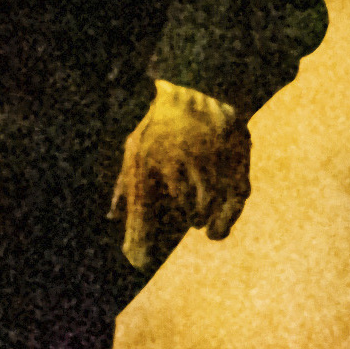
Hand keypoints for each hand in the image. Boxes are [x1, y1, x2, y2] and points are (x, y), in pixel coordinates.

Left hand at [110, 79, 250, 269]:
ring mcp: (211, 160)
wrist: (200, 85)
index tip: (137, 263)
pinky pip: (234, 201)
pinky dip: (225, 220)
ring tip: (196, 213)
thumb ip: (124, 184)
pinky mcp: (237, 160)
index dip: (138, 241)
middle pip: (180, 213)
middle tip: (179, 216)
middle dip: (178, 220)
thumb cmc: (161, 122)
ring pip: (206, 209)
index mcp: (148, 158)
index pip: (142, 210)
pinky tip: (215, 229)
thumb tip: (112, 219)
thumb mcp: (134, 145)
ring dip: (200, 218)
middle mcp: (180, 161)